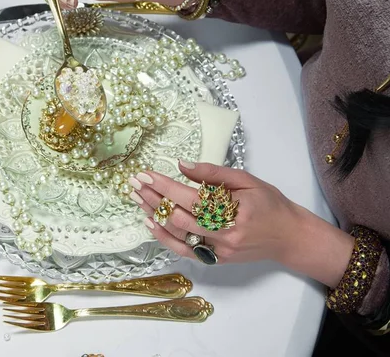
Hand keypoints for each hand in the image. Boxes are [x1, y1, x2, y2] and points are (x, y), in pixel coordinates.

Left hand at [131, 161, 353, 287]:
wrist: (290, 237)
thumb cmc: (270, 204)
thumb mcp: (246, 180)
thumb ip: (213, 173)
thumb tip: (181, 164)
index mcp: (233, 211)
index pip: (189, 197)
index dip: (164, 186)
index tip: (145, 174)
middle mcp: (223, 235)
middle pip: (178, 216)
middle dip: (152, 198)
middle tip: (134, 183)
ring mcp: (218, 251)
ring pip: (177, 234)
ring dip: (153, 215)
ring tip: (136, 198)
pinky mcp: (216, 261)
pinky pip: (184, 251)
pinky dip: (165, 237)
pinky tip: (150, 222)